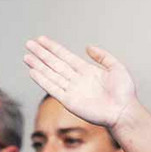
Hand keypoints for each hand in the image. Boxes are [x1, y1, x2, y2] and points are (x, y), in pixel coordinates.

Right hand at [23, 36, 137, 130]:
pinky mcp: (69, 101)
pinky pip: (53, 89)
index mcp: (86, 71)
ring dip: (38, 66)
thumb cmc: (124, 92)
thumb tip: (88, 47)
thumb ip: (102, 56)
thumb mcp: (116, 67)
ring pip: (51, 74)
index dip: (53, 48)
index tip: (41, 40)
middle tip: (28, 44)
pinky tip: (32, 72)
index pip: (65, 56)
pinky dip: (42, 80)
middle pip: (54, 64)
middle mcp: (76, 79)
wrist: (123, 111)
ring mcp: (71, 90)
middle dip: (41, 54)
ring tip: (26, 57)